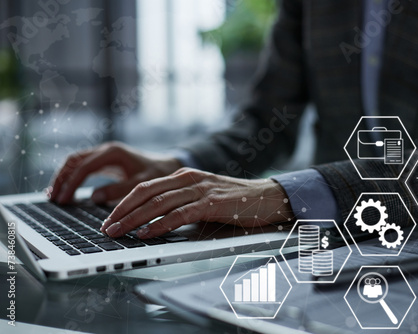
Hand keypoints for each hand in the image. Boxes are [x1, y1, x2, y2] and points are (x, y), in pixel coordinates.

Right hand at [49, 142, 181, 203]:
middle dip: (62, 179)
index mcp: (113, 153)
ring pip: (76, 162)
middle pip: (74, 161)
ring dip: (64, 177)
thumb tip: (94, 197)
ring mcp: (105, 154)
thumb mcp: (141, 184)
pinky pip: (83, 166)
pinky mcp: (106, 161)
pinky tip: (66, 190)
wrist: (169, 167)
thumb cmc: (158, 175)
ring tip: (54, 195)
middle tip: (54, 198)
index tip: (64, 200)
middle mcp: (106, 150)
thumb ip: (119, 191)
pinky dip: (72, 176)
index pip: (84, 167)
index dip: (72, 184)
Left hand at [100, 168, 292, 238]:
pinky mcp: (211, 203)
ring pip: (159, 202)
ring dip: (135, 218)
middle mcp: (189, 178)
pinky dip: (161, 224)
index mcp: (184, 175)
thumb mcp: (202, 197)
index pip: (145, 187)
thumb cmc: (233, 201)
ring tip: (119, 232)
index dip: (123, 202)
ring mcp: (200, 189)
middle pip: (146, 192)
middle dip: (122, 211)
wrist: (266, 197)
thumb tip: (153, 222)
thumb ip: (180, 203)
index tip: (109, 218)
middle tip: (106, 228)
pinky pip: (180, 213)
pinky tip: (147, 233)